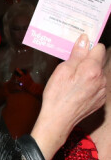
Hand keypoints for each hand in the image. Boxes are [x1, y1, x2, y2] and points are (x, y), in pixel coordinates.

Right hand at [31, 34, 105, 159]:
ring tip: (72, 79)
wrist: (59, 119)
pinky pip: (97, 85)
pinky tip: (76, 89)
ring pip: (98, 73)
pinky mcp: (100, 100)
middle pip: (98, 61)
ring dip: (88, 72)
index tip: (77, 49)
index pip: (98, 48)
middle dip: (86, 60)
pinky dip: (89, 83)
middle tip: (70, 65)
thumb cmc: (57, 94)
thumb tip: (84, 40)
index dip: (87, 46)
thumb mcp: (63, 70)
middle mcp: (102, 79)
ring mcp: (102, 90)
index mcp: (92, 69)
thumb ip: (76, 54)